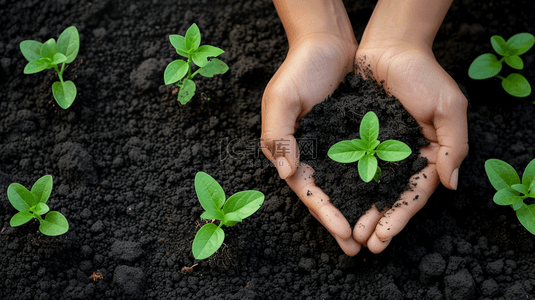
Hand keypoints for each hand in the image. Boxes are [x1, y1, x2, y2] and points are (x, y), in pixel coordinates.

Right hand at [261, 33, 361, 254]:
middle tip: (358, 248)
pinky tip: (384, 197)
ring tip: (374, 231)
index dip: (325, 212)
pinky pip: (363, 164)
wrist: (327, 43)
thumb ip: (279, 134)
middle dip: (341, 221)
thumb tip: (286, 171)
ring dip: (359, 208)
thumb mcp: (282, 98)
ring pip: (347, 185)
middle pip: (327, 194)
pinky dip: (372, 182)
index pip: (307, 189)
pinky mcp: (353, 137)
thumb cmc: (300, 69)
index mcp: (291, 150)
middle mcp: (312, 154)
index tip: (343, 232)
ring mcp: (333, 147)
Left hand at [352, 39, 468, 252]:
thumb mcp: (448, 107)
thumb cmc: (423, 75)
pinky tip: (332, 202)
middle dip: (376, 222)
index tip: (384, 236)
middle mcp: (398, 158)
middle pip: (387, 196)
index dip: (399, 216)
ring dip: (357, 210)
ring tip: (347, 232)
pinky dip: (341, 184)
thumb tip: (452, 184)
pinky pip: (346, 165)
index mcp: (424, 156)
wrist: (389, 48)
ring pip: (365, 187)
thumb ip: (453, 146)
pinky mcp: (353, 139)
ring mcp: (375, 150)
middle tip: (363, 244)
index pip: (413, 193)